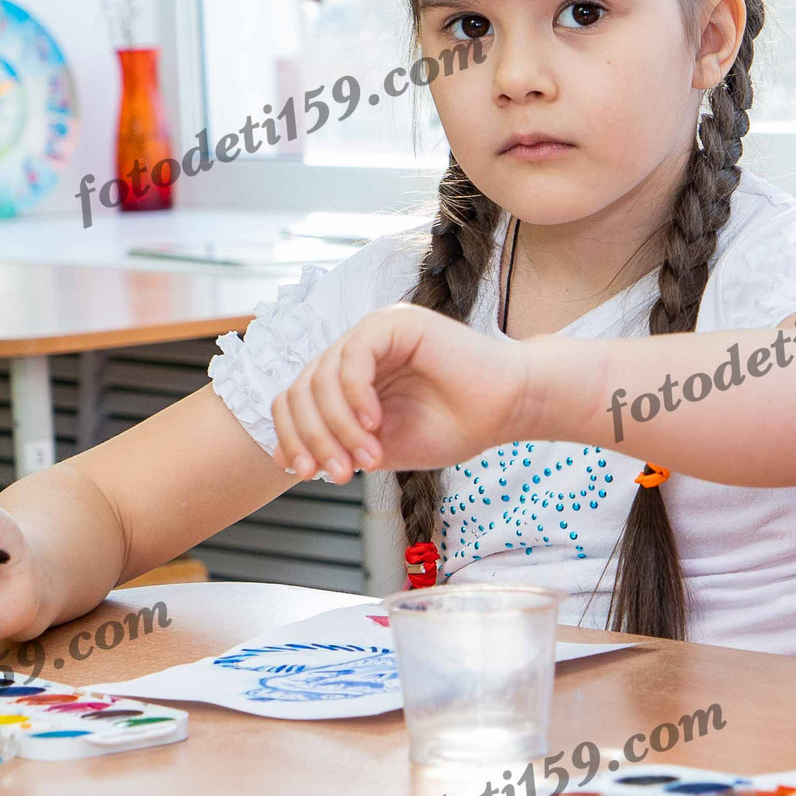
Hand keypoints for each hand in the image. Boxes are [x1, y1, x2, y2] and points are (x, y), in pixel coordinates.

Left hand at [271, 304, 540, 481]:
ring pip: (321, 379)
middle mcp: (355, 348)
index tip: (306, 474)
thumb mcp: (382, 447)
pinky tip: (376, 425)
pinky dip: (355, 397)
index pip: (295, 399)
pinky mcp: (394, 322)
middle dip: (315, 438)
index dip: (292, 437)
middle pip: (300, 390)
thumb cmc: (456, 427)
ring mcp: (373, 332)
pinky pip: (352, 359)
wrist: (510, 409)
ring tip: (370, 457)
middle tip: (342, 474)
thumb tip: (286, 460)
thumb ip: (338, 447)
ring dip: (339, 427)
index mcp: (349, 375)